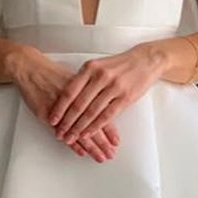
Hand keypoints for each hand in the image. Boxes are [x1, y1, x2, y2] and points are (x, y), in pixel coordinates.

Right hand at [8, 45, 120, 162]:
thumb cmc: (52, 73)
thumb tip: (102, 105)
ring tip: (100, 157)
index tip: (116, 142)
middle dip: (103, 143)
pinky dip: (73, 143)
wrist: (30, 68)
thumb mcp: (75, 80)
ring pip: (80, 131)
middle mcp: (76, 101)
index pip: (102, 114)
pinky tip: (81, 152)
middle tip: (111, 154)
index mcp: (85, 91)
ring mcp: (62, 109)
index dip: (110, 130)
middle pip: (94, 126)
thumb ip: (88, 95)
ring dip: (91, 147)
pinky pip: (65, 133)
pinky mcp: (49, 115)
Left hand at [47, 43, 165, 144]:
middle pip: (78, 104)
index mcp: (90, 68)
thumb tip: (67, 95)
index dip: (59, 108)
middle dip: (67, 122)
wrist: (145, 61)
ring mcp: (113, 87)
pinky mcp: (124, 98)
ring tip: (71, 137)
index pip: (70, 91)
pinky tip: (88, 134)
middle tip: (59, 133)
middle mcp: (100, 77)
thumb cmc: (120, 65)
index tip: (52, 119)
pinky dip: (95, 127)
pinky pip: (106, 116)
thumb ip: (84, 78)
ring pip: (91, 112)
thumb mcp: (98, 65)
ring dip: (79, 128)